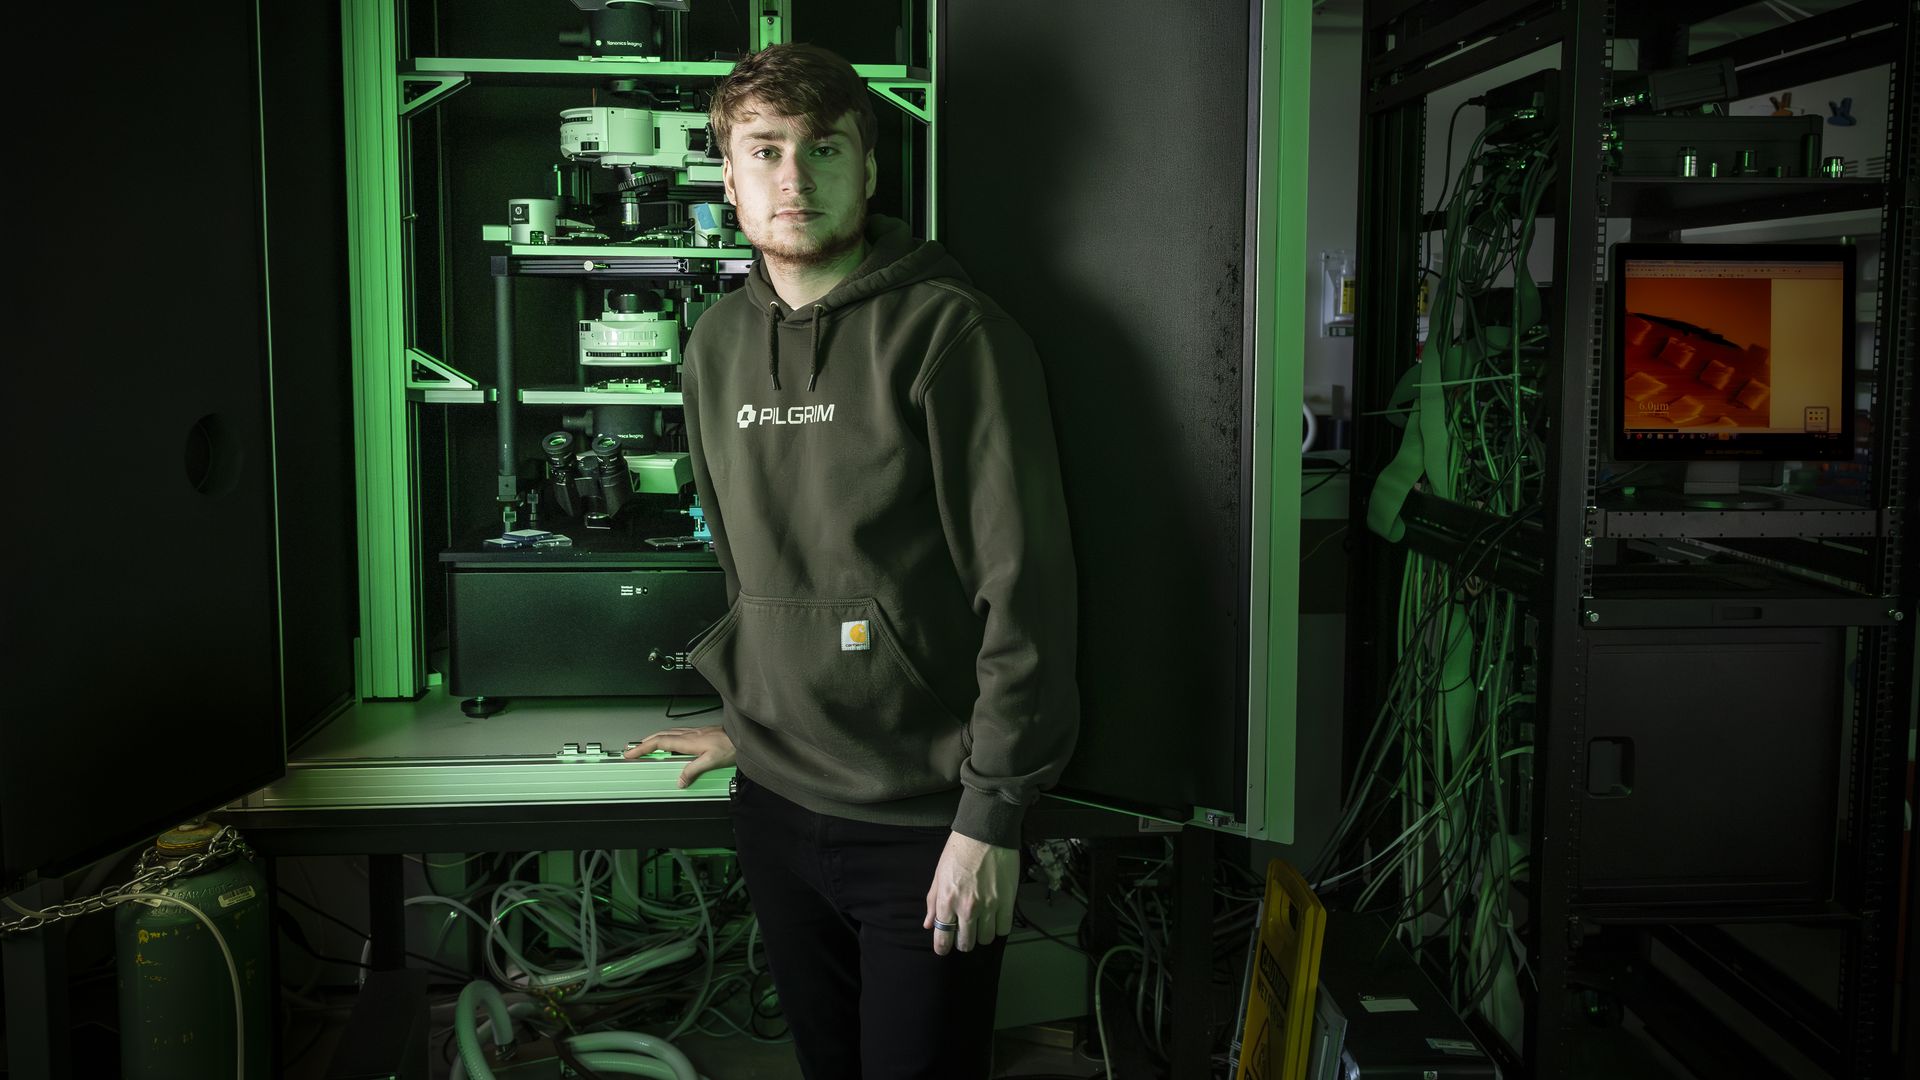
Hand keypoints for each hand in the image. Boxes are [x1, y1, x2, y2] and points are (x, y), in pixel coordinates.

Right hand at [623, 725, 735, 787]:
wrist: (742, 736)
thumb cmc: (731, 746)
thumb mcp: (711, 761)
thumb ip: (693, 770)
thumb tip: (679, 781)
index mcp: (687, 741)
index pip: (659, 743)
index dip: (643, 748)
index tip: (631, 752)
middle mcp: (689, 735)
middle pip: (660, 736)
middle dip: (644, 742)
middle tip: (633, 749)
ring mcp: (694, 733)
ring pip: (668, 733)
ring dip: (654, 739)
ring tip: (646, 746)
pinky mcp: (700, 734)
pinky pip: (677, 734)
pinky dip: (666, 738)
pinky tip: (670, 743)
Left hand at [923, 832, 1018, 954]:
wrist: (986, 833)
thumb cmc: (958, 851)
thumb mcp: (939, 874)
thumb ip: (933, 901)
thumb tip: (928, 924)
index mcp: (947, 901)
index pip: (942, 938)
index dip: (942, 948)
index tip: (944, 949)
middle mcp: (967, 908)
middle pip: (966, 943)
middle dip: (963, 942)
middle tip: (965, 933)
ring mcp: (989, 906)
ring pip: (985, 939)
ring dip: (982, 935)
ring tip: (982, 924)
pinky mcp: (1007, 902)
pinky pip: (1004, 929)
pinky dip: (999, 928)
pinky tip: (996, 918)